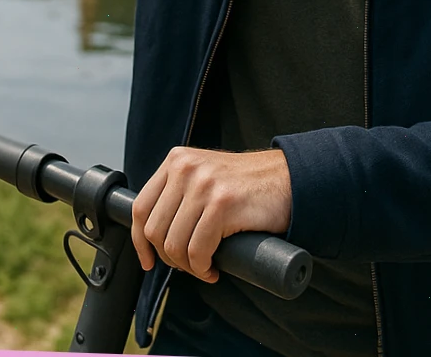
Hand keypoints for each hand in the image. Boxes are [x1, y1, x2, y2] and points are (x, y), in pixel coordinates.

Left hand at [130, 147, 291, 283]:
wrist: (290, 179)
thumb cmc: (249, 186)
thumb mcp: (205, 176)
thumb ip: (180, 191)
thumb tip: (154, 233)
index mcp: (176, 160)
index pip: (140, 207)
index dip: (140, 241)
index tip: (148, 260)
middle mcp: (186, 168)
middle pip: (155, 229)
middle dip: (169, 258)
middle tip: (190, 265)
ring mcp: (204, 185)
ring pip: (175, 244)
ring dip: (188, 267)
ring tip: (204, 267)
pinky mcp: (223, 204)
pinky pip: (198, 251)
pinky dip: (203, 268)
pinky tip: (213, 269)